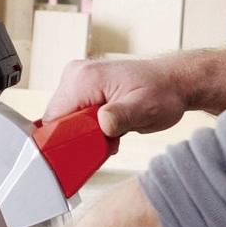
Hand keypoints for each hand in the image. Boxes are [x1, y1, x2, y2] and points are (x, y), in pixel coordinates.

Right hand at [44, 55, 189, 138]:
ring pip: (65, 122)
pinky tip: (108, 129)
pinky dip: (87, 129)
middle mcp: (75, 76)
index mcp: (84, 78)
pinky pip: (74, 117)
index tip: (83, 150)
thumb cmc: (162, 93)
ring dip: (84, 135)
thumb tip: (103, 123)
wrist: (172, 83)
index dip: (63, 140)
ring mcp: (78, 82)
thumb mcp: (145, 108)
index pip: (53, 119)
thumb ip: (122, 116)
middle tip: (106, 141)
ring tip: (111, 134)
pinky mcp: (82, 90)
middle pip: (56, 121)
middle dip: (78, 138)